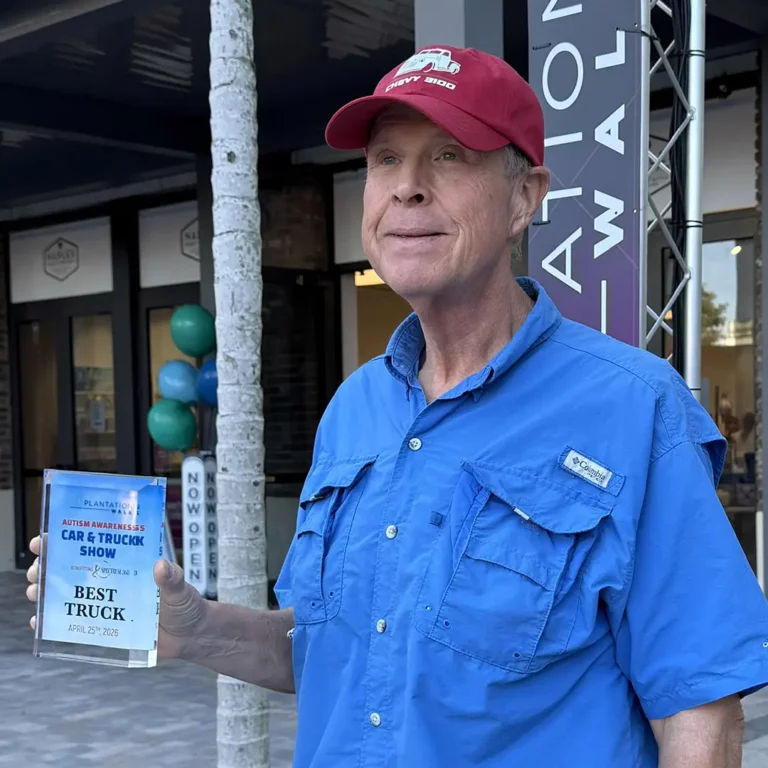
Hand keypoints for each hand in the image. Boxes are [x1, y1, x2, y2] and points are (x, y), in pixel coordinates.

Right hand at [26, 536, 207, 659]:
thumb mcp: (181, 589)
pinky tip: (41, 621)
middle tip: (38, 569)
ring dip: (48, 590)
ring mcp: (108, 602)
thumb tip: (161, 566)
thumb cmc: (187, 605)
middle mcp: (115, 579)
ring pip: (70, 592)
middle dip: (50, 565)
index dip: (66, 540)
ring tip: (36, 592)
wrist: (191, 635)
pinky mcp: (107, 625)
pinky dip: (56, 620)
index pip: (94, 545)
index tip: (45, 538)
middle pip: (74, 567)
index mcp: (129, 562)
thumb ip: (172, 579)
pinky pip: (76, 621)